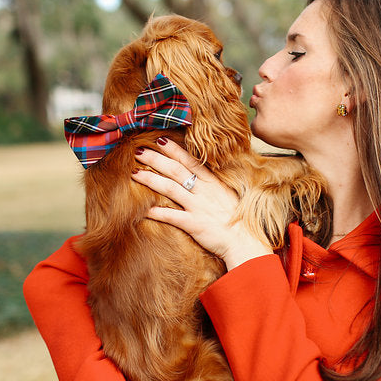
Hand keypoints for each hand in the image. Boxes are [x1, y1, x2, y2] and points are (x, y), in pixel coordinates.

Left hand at [131, 137, 271, 268]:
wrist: (246, 241)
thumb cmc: (239, 220)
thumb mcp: (228, 196)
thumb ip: (213, 186)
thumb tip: (200, 178)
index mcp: (213, 183)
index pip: (190, 161)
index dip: (174, 150)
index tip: (160, 140)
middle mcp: (204, 191)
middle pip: (175, 170)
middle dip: (156, 159)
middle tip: (139, 151)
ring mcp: (198, 207)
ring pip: (170, 188)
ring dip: (151, 180)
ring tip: (135, 173)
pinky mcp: (194, 224)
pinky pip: (172, 216)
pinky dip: (157, 212)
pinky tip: (144, 209)